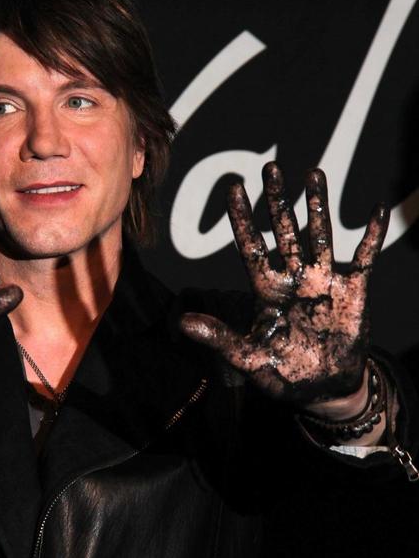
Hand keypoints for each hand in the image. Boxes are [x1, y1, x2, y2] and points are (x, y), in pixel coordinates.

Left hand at [180, 162, 388, 403]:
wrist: (324, 389)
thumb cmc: (283, 374)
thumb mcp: (247, 357)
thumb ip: (218, 338)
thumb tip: (182, 322)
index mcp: (266, 290)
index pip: (251, 246)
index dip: (242, 218)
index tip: (234, 187)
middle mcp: (293, 277)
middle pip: (284, 230)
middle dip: (277, 200)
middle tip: (270, 168)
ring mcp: (324, 280)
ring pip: (320, 234)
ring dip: (317, 205)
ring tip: (313, 173)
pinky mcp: (353, 290)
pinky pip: (365, 257)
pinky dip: (371, 234)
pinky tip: (376, 209)